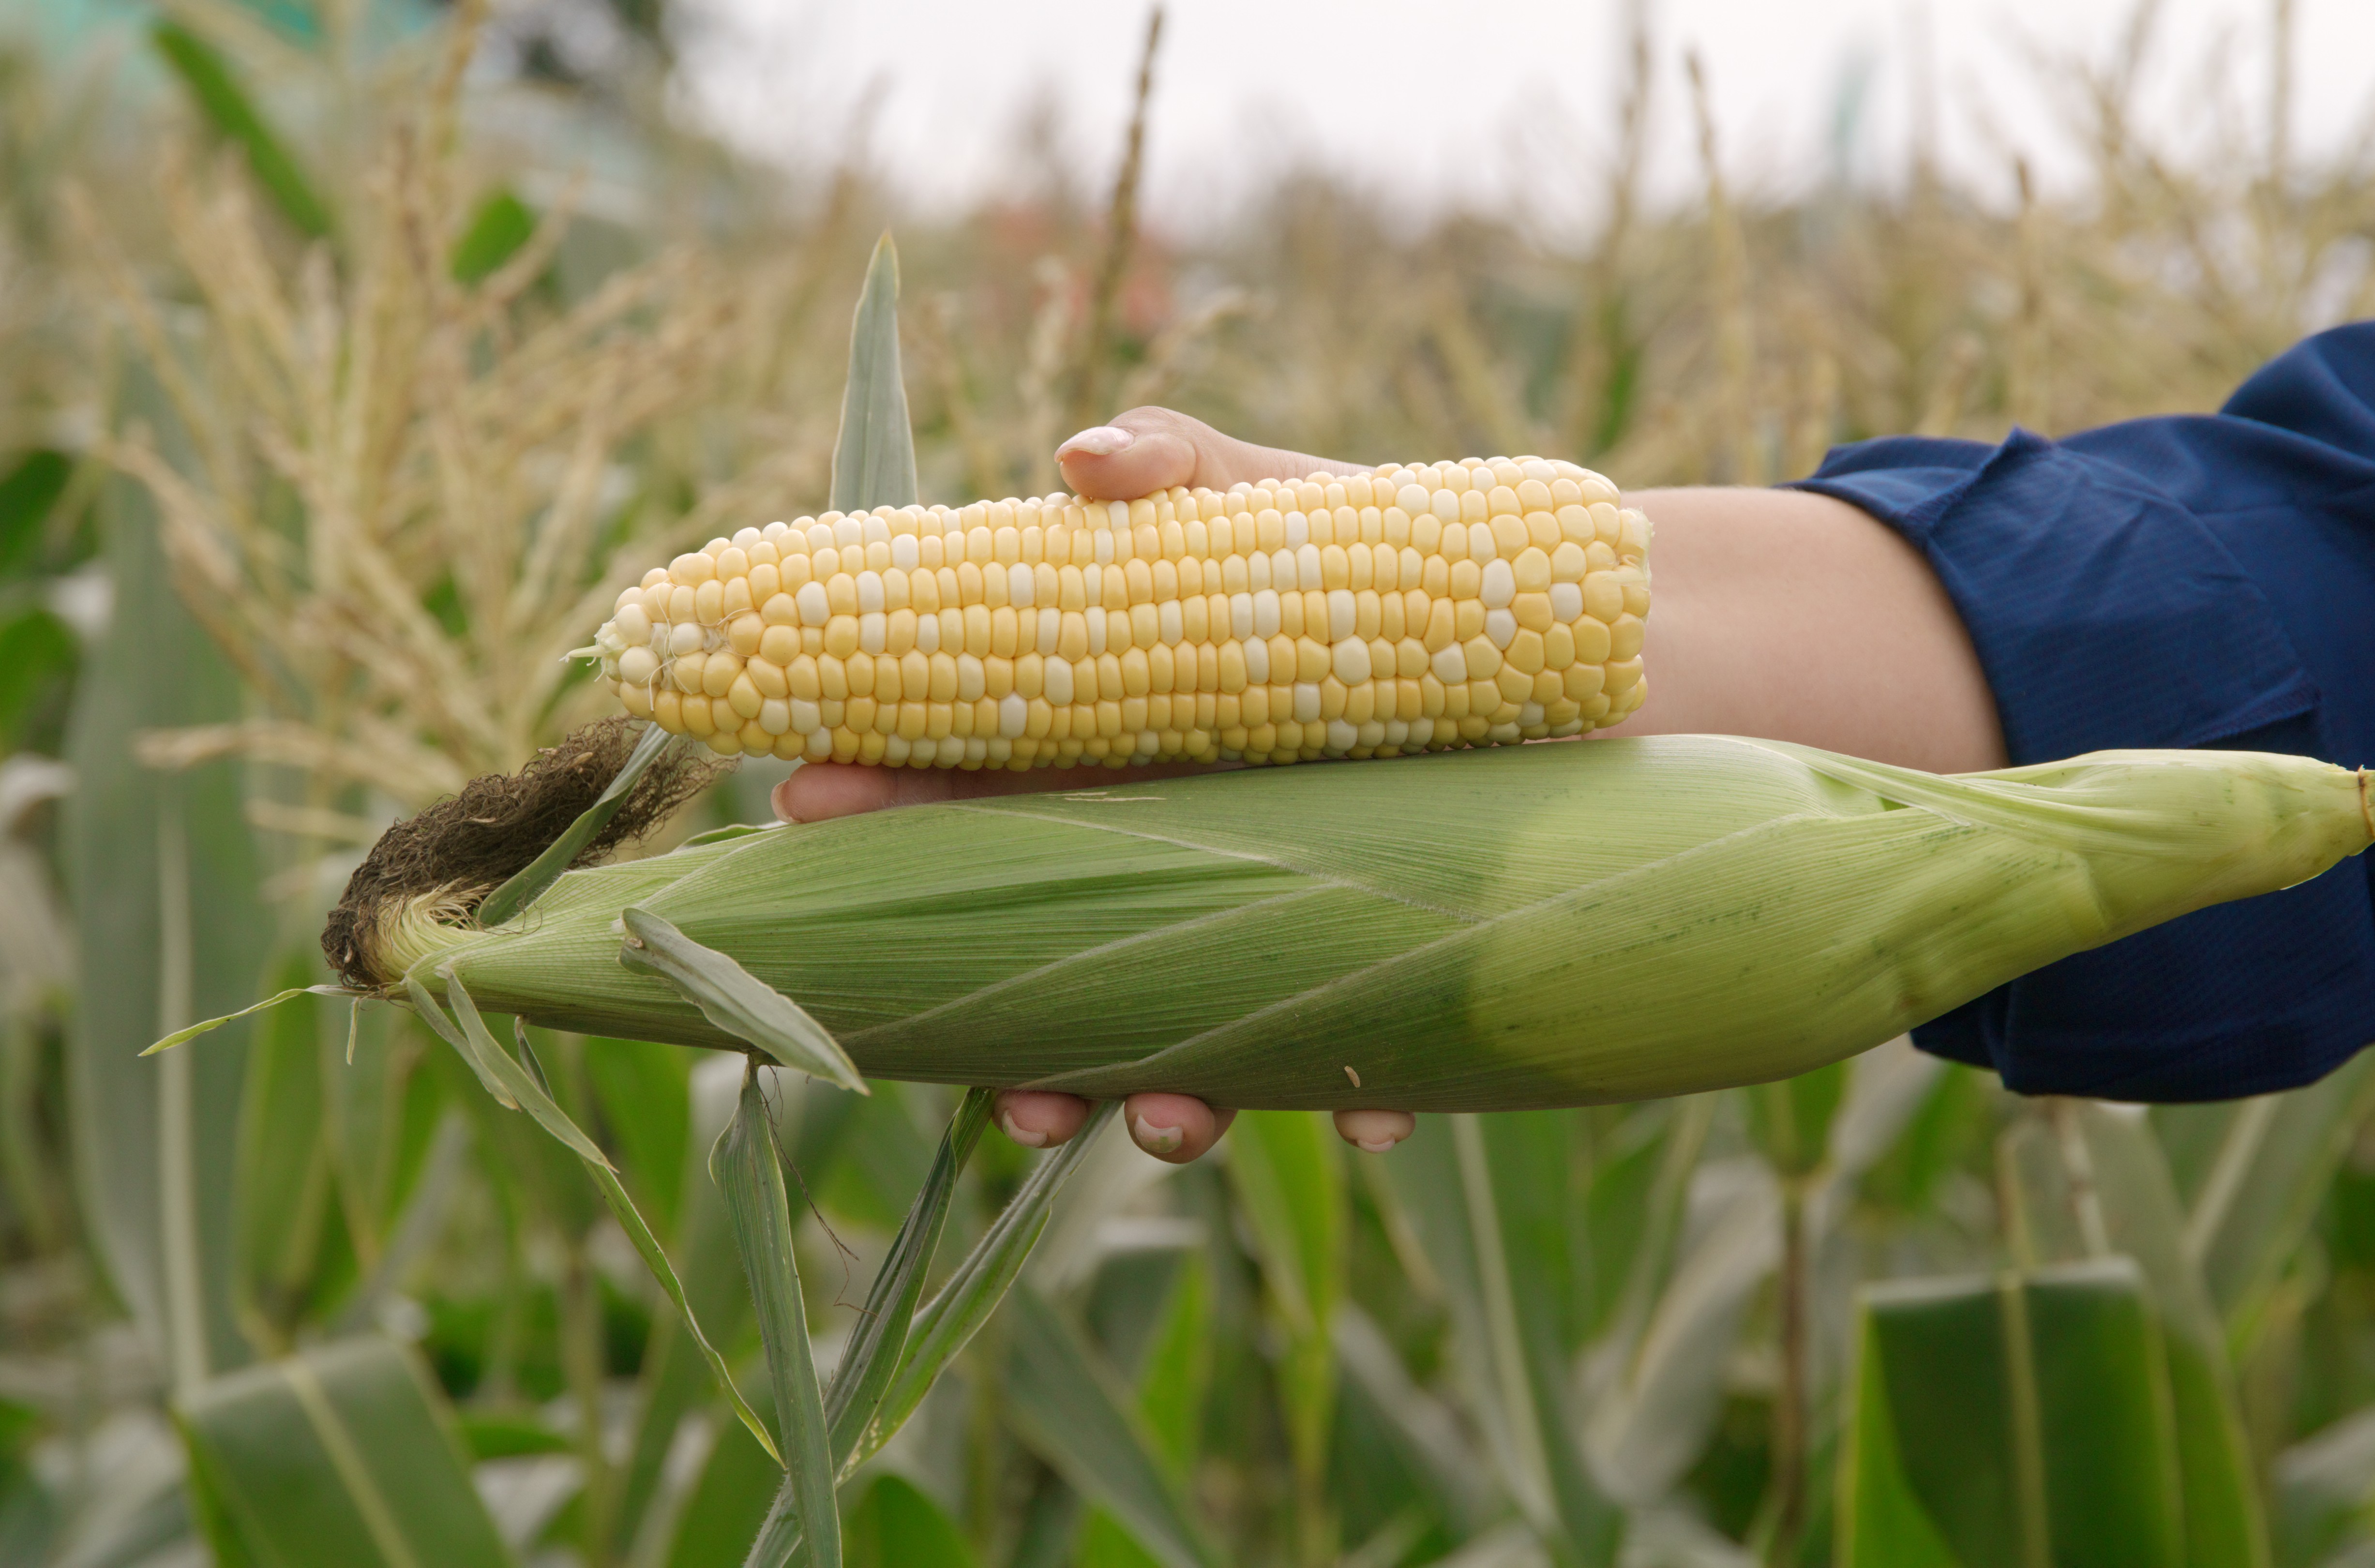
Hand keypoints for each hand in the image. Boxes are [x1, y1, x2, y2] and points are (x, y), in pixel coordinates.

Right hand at [770, 406, 1418, 1163]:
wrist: (1568, 633)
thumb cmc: (1377, 553)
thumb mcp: (1273, 498)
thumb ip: (1178, 465)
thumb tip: (1083, 462)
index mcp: (1110, 746)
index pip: (967, 790)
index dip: (883, 808)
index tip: (806, 811)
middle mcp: (1167, 852)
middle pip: (1047, 952)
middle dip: (1000, 1028)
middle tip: (991, 1082)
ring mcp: (1262, 918)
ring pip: (1177, 1039)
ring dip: (1156, 1104)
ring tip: (1165, 1124)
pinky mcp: (1379, 963)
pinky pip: (1360, 1059)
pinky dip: (1362, 1097)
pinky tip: (1374, 1114)